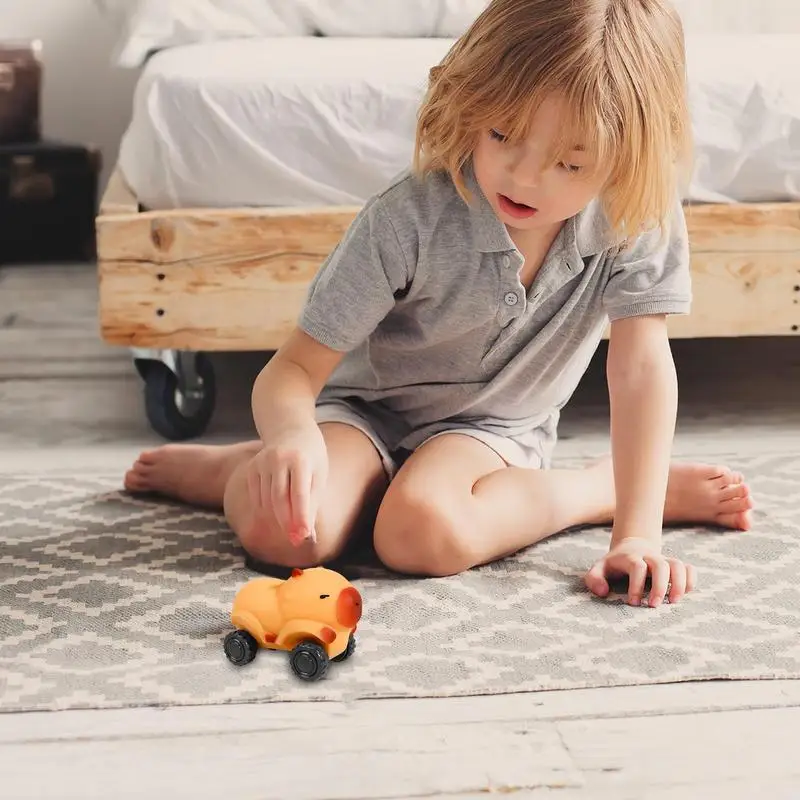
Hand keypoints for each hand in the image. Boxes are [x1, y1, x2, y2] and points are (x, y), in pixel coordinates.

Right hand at [246, 423, 327, 546]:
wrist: (291, 430)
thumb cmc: (311, 457)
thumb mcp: (319, 475)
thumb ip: (313, 502)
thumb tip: (307, 535)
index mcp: (300, 459)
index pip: (299, 494)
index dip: (300, 517)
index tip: (303, 537)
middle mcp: (278, 459)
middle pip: (279, 500)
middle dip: (287, 523)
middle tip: (296, 540)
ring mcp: (261, 462)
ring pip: (266, 501)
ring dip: (277, 519)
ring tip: (290, 528)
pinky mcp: (251, 468)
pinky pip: (256, 498)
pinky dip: (266, 511)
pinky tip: (276, 514)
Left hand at [584, 537, 695, 607]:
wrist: (631, 547)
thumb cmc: (614, 564)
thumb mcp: (599, 568)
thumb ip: (594, 579)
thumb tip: (603, 592)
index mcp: (630, 557)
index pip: (638, 567)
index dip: (636, 586)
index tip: (633, 602)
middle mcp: (649, 557)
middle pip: (661, 565)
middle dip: (660, 587)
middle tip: (654, 606)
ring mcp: (664, 560)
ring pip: (678, 565)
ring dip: (680, 584)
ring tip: (673, 602)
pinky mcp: (675, 565)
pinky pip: (689, 568)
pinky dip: (691, 580)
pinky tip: (684, 594)